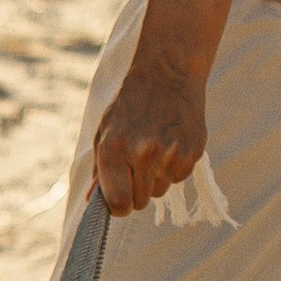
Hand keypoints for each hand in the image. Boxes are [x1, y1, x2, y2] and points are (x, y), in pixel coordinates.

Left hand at [92, 38, 208, 217]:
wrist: (167, 75)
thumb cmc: (130, 106)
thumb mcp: (105, 131)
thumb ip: (99, 168)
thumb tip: (91, 202)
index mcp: (114, 149)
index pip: (118, 202)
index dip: (119, 206)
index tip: (120, 199)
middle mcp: (141, 153)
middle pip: (140, 202)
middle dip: (137, 189)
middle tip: (138, 162)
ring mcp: (168, 154)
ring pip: (160, 191)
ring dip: (156, 177)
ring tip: (155, 146)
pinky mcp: (190, 153)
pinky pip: (178, 179)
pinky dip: (174, 168)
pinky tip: (170, 143)